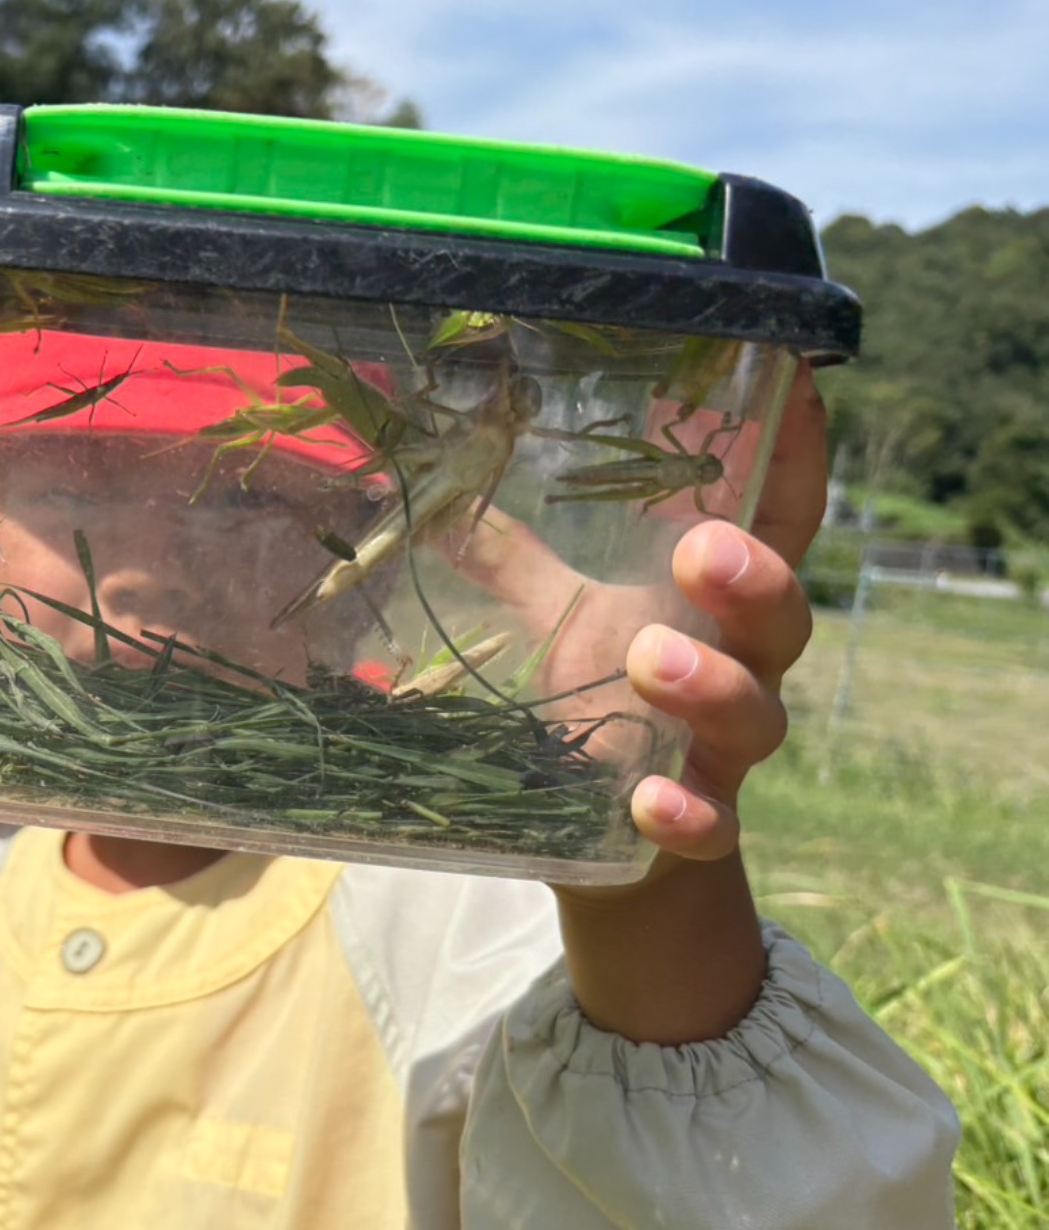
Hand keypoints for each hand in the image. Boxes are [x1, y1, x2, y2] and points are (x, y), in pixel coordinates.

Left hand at [454, 363, 828, 1041]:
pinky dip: (684, 813)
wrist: (616, 847)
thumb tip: (428, 483)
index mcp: (710, 600)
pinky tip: (649, 800)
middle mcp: (737, 666)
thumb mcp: (552, 619)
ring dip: (712, 688)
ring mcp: (722, 752)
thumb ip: (506, 554)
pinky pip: (711, 825)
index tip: (801, 382)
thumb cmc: (594, 705)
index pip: (776, 516)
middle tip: (704, 550)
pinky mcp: (697, 827)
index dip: (796, 455)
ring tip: (653, 659)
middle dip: (756, 578)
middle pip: (783, 614)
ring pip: (756, 717)